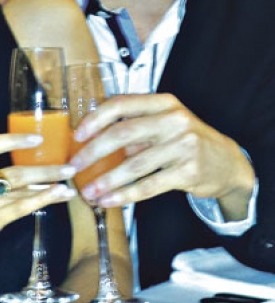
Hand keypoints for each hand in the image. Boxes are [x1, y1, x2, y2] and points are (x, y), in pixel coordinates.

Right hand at [0, 132, 75, 277]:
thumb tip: (30, 168)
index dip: (12, 140)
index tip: (38, 139)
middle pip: (12, 171)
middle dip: (44, 169)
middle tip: (69, 165)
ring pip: (19, 190)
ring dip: (49, 186)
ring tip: (69, 182)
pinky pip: (19, 208)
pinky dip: (41, 199)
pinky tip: (57, 196)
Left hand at [69, 92, 254, 219]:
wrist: (227, 163)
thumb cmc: (186, 140)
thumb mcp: (165, 122)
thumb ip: (135, 126)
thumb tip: (92, 139)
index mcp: (163, 103)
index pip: (121, 104)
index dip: (95, 119)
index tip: (77, 135)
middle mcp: (173, 120)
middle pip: (123, 133)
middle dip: (93, 152)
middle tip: (75, 166)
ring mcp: (183, 145)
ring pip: (134, 165)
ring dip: (106, 180)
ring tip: (88, 192)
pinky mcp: (188, 171)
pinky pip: (148, 186)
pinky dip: (125, 195)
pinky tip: (109, 200)